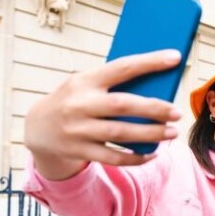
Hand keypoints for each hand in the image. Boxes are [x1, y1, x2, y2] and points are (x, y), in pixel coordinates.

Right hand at [25, 50, 183, 179]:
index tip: (175, 57)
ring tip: (172, 132)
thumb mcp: (86, 85)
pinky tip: (153, 153)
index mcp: (84, 81)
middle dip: (154, 109)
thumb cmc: (75, 100)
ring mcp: (78, 130)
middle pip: (122, 105)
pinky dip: (136, 158)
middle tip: (177, 112)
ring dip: (150, 134)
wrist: (37, 128)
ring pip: (120, 134)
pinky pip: (114, 158)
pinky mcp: (79, 151)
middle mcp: (79, 104)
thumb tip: (157, 87)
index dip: (150, 62)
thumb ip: (114, 85)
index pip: (121, 67)